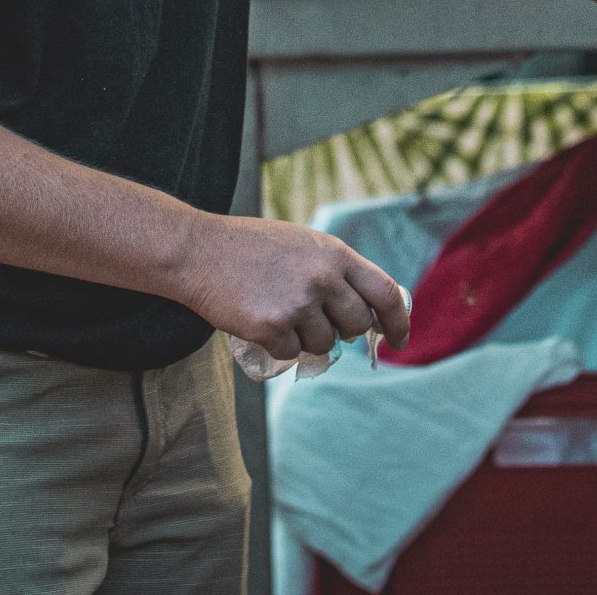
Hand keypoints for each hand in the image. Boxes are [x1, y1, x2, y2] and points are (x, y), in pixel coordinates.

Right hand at [174, 214, 410, 364]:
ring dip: (307, 337)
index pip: (384, 293)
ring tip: (280, 312)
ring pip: (325, 344)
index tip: (398, 340)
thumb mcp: (304, 244)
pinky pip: (292, 352)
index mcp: (334, 253)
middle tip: (319, 321)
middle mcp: (322, 277)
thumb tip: (368, 311)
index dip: (398, 322)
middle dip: (343, 330)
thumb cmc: (251, 247)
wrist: (198, 250)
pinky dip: (279, 344)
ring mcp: (297, 303)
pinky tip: (260, 320)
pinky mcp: (272, 326)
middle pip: (356, 324)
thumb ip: (336, 271)